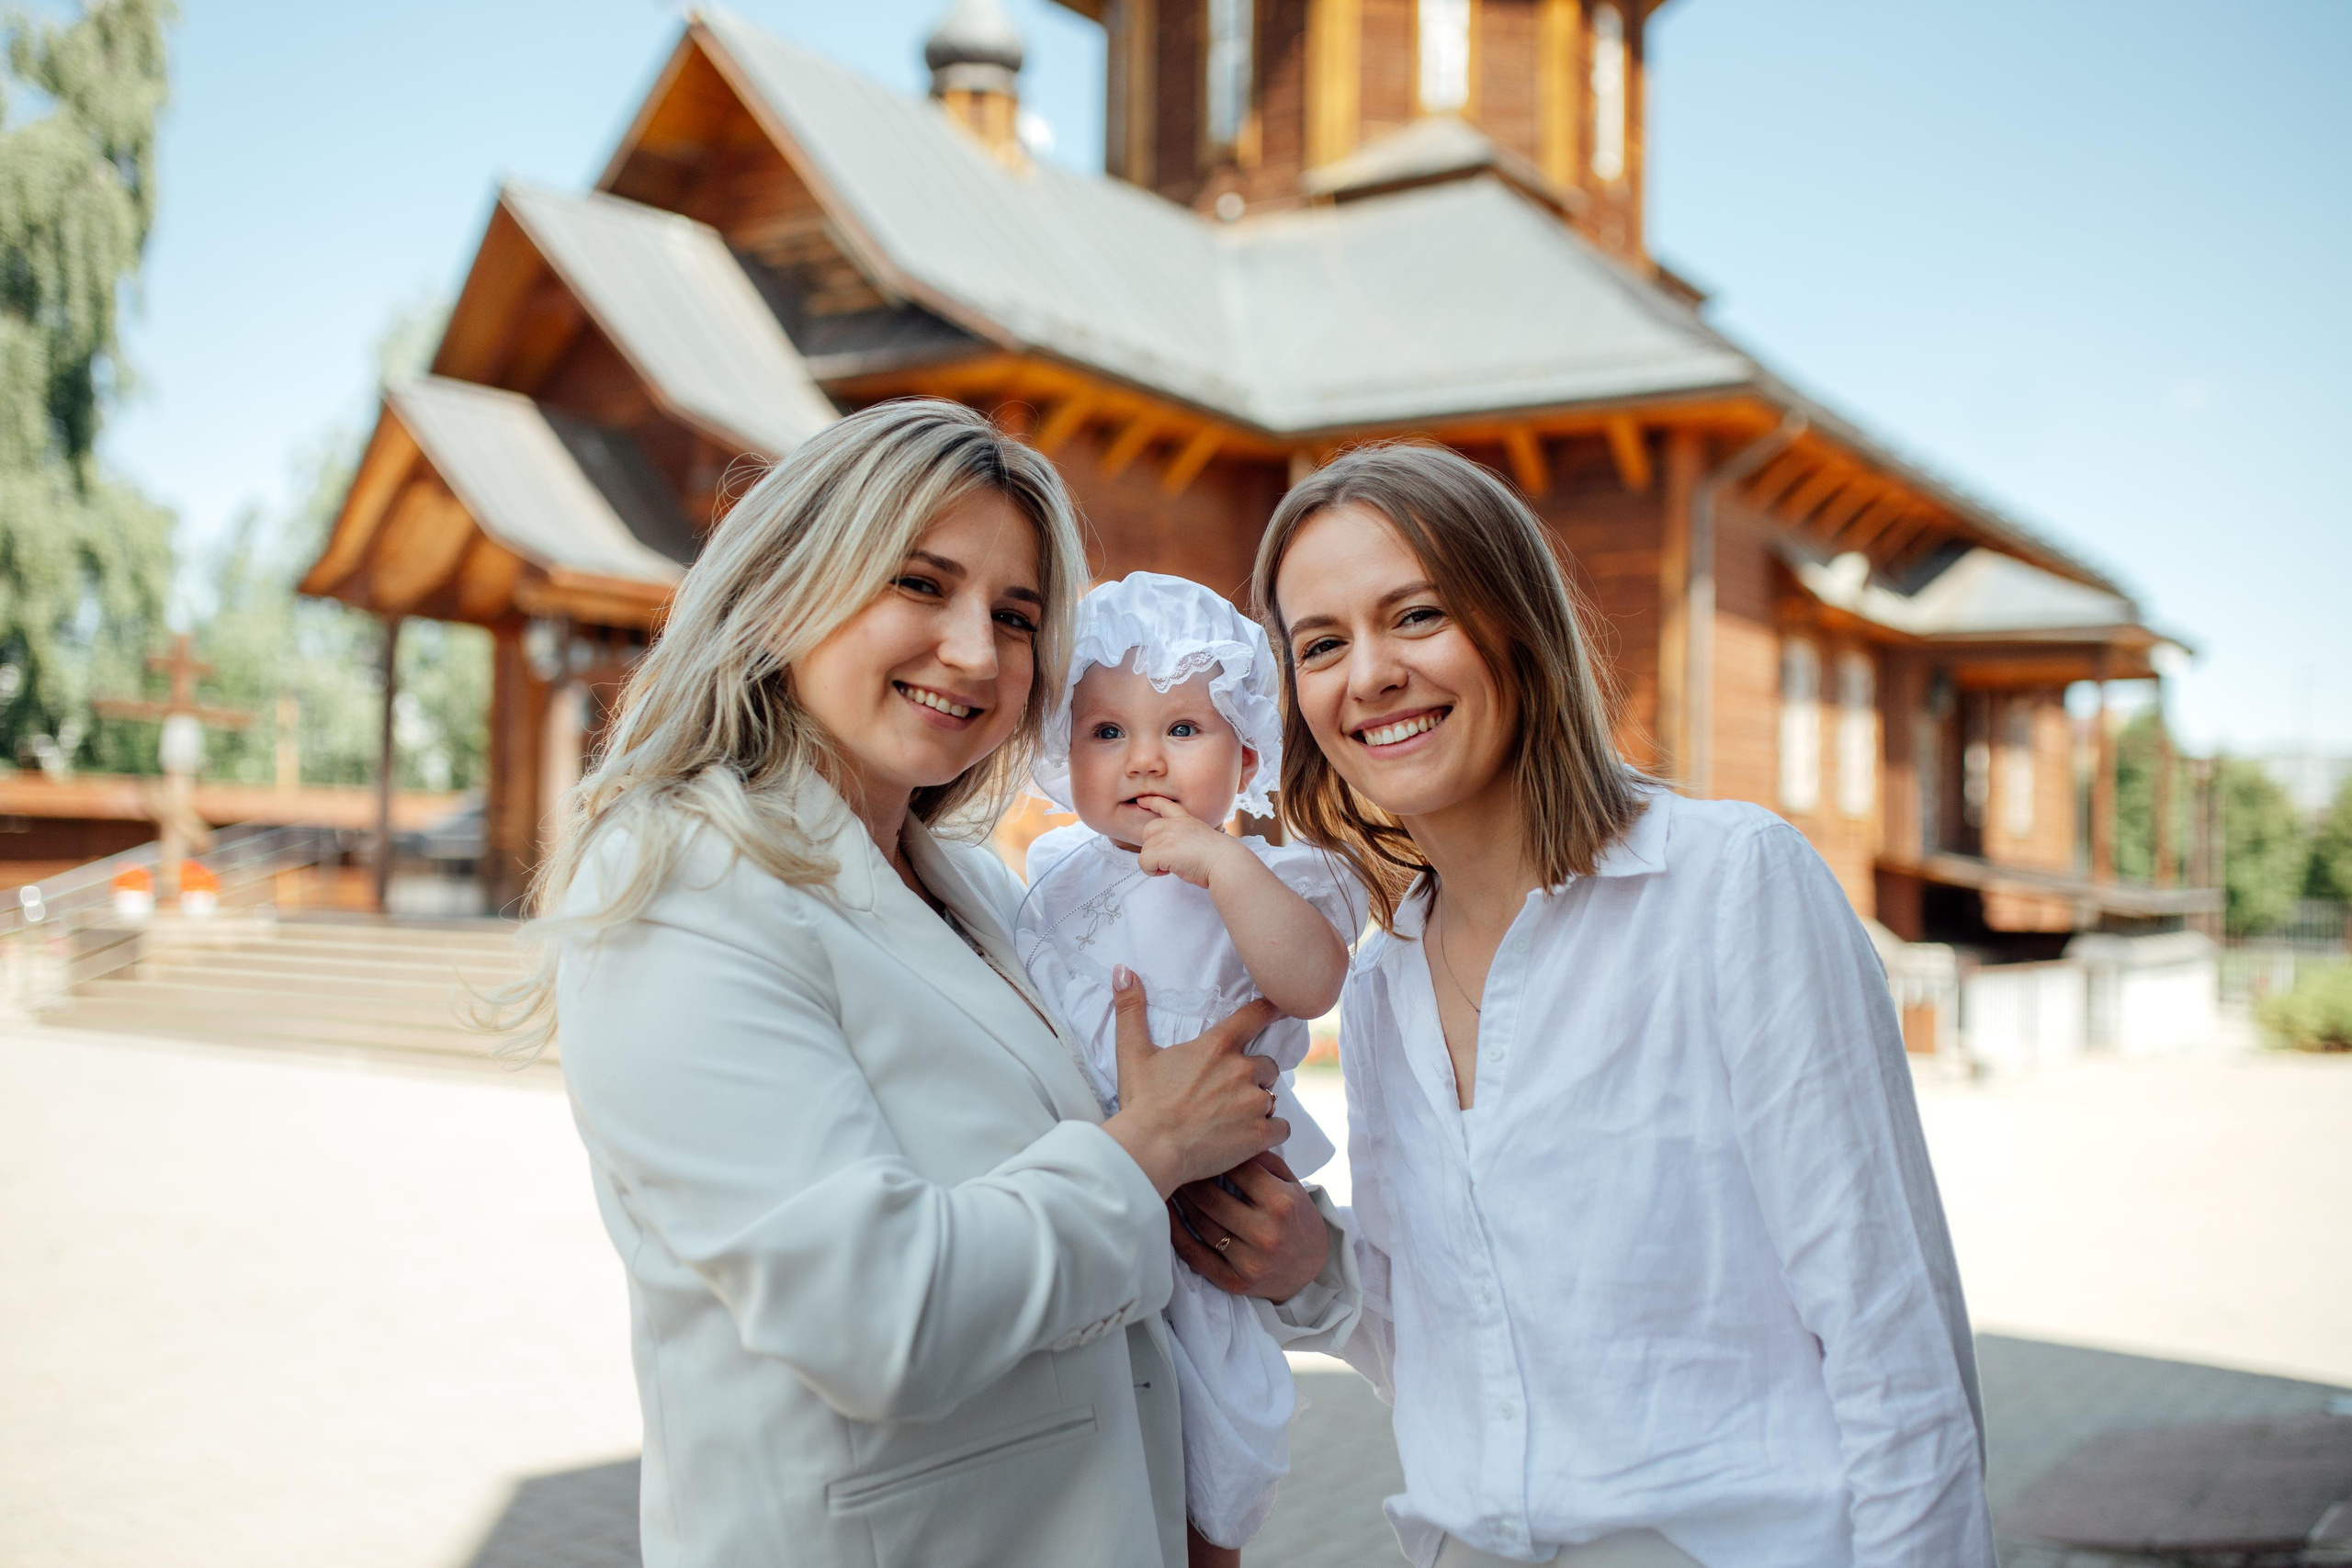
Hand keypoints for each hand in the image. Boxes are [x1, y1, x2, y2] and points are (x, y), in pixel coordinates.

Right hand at [1099, 969, 1283, 1197]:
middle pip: (1267, 1065)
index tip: (1282, 1009)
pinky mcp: (1260, 1133)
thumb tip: (1122, 969)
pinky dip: (1271, 1133)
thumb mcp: (1133, 1052)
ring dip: (1259, 1106)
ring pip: (1272, 1098)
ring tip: (1233, 1120)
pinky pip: (1282, 1128)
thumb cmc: (1142, 1102)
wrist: (1151, 1149)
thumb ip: (1131, 1009)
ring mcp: (1254, 1102)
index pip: (1255, 1016)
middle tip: (1229, 1093)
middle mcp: (1242, 1069)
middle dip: (1254, 1077)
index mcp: (1217, 1046)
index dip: (1272, 1010)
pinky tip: (1250, 1139)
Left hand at [1132, 796, 1246, 889]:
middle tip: (1169, 858)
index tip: (1141, 801)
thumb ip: (1184, 836)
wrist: (1224, 863)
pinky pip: (1144, 862)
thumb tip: (1174, 850)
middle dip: (1153, 846)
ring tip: (1174, 866)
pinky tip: (1168, 871)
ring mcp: (1168, 835)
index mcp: (1185, 819)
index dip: (1151, 802)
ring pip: (1145, 850)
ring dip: (1155, 862)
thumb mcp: (1200, 837)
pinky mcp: (1163, 850)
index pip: (1165, 805)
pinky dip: (1152, 871)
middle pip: (1147, 831)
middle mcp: (1174, 824)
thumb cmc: (1217, 857)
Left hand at [1170, 1152, 1332, 1302]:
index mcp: (1281, 1203)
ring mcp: (1249, 1261)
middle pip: (1211, 1197)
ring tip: (1169, 1184)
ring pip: (1200, 1223)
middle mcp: (1266, 1233)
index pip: (1237, 1170)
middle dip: (1189, 1177)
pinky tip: (1167, 1215)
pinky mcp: (1233, 1281)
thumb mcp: (1292, 1186)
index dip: (1214, 1154)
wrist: (1310, 1271)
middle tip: (1173, 1162)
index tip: (1197, 1144)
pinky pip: (1194, 1254)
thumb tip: (1230, 1137)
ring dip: (1180, 1201)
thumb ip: (1265, 1162)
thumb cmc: (1297, 1219)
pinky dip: (1176, 1232)